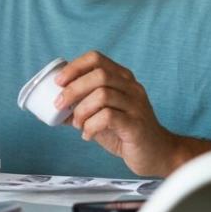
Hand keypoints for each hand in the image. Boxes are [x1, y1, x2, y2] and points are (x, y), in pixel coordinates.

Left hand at [53, 51, 189, 175]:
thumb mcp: (101, 116)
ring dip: (82, 111)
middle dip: (73, 89)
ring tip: (78, 124)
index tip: (58, 82)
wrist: (156, 153)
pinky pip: (108, 117)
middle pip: (99, 75)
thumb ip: (82, 108)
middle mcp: (131, 87)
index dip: (74, 67)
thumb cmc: (126, 133)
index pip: (97, 58)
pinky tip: (88, 135)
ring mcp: (136, 105)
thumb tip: (54, 106)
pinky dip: (91, 126)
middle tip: (60, 105)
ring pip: (102, 95)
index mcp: (122, 79)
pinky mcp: (136, 124)